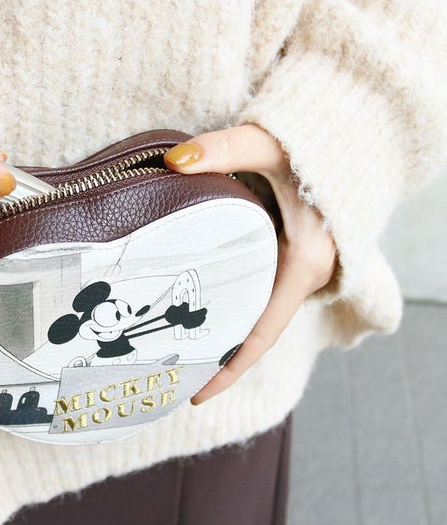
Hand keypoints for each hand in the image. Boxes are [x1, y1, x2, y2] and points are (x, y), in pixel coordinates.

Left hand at [163, 124, 337, 404]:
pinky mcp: (292, 253)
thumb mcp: (270, 144)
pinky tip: (201, 308)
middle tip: (170, 373)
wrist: (354, 130)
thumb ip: (224, 149)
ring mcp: (301, 266)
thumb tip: (172, 163)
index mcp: (306, 261)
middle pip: (257, 329)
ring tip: (176, 350)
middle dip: (218, 357)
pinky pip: (262, 291)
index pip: (264, 330)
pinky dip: (234, 306)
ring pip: (259, 311)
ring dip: (224, 333)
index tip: (198, 393)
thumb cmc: (318, 141)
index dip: (231, 366)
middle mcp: (307, 272)